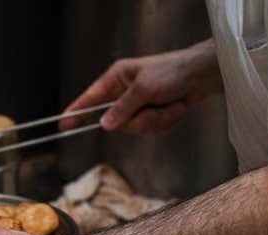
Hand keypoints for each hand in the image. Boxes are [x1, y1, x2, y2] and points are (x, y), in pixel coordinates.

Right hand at [60, 39, 220, 133]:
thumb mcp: (144, 88)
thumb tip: (104, 124)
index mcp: (117, 79)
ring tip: (169, 105)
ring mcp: (139, 106)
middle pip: (116, 122)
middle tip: (152, 108)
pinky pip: (151, 130)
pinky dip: (166, 122)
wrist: (204, 75)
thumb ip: (122, 108)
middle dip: (137, 120)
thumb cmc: (174, 71)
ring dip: (155, 120)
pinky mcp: (153, 115)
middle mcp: (125, 94)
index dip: (76, 112)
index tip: (63, 124)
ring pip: (136, 129)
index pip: (90, 99)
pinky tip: (176, 107)